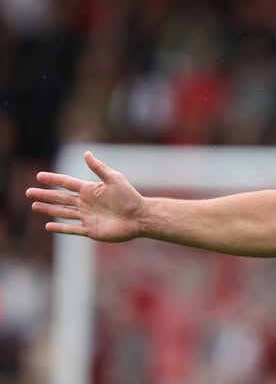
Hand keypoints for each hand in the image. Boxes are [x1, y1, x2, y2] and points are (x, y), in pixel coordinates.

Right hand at [26, 151, 143, 241]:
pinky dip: (60, 228)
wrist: (140, 217)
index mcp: (90, 190)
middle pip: (60, 198)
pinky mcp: (90, 230)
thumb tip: (86, 153)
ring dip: (48, 210)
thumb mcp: (114, 179)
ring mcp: (87, 217)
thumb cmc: (130, 197)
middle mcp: (86, 203)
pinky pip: (71, 229)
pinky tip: (48, 226)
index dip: (53, 180)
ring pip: (63, 213)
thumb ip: (99, 168)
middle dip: (44, 195)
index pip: (67, 183)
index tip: (39, 176)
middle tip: (28, 192)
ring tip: (34, 206)